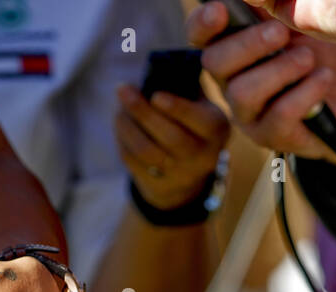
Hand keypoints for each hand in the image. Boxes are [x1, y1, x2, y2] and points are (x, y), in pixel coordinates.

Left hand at [115, 84, 230, 211]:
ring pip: (147, 151)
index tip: (155, 94)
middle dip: (143, 112)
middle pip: (170, 137)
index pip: (199, 121)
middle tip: (123, 89)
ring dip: (127, 126)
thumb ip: (187, 86)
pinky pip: (134, 161)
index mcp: (217, 130)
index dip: (177, 108)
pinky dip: (122, 139)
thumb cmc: (192, 124)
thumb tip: (159, 64)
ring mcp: (179, 174)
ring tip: (119, 107)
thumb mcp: (201, 105)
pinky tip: (120, 123)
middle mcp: (202, 156)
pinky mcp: (157, 183)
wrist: (188, 172)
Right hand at [188, 1, 335, 171]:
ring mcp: (249, 112)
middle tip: (281, 33)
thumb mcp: (303, 19)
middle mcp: (232, 80)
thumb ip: (275, 5)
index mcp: (234, 47)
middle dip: (248, 44)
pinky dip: (305, 91)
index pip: (201, 35)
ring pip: (242, 93)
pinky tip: (323, 78)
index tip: (220, 10)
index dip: (203, 23)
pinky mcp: (271, 135)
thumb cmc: (325, 53)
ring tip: (309, 59)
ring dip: (280, 69)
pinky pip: (278, 114)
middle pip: (213, 63)